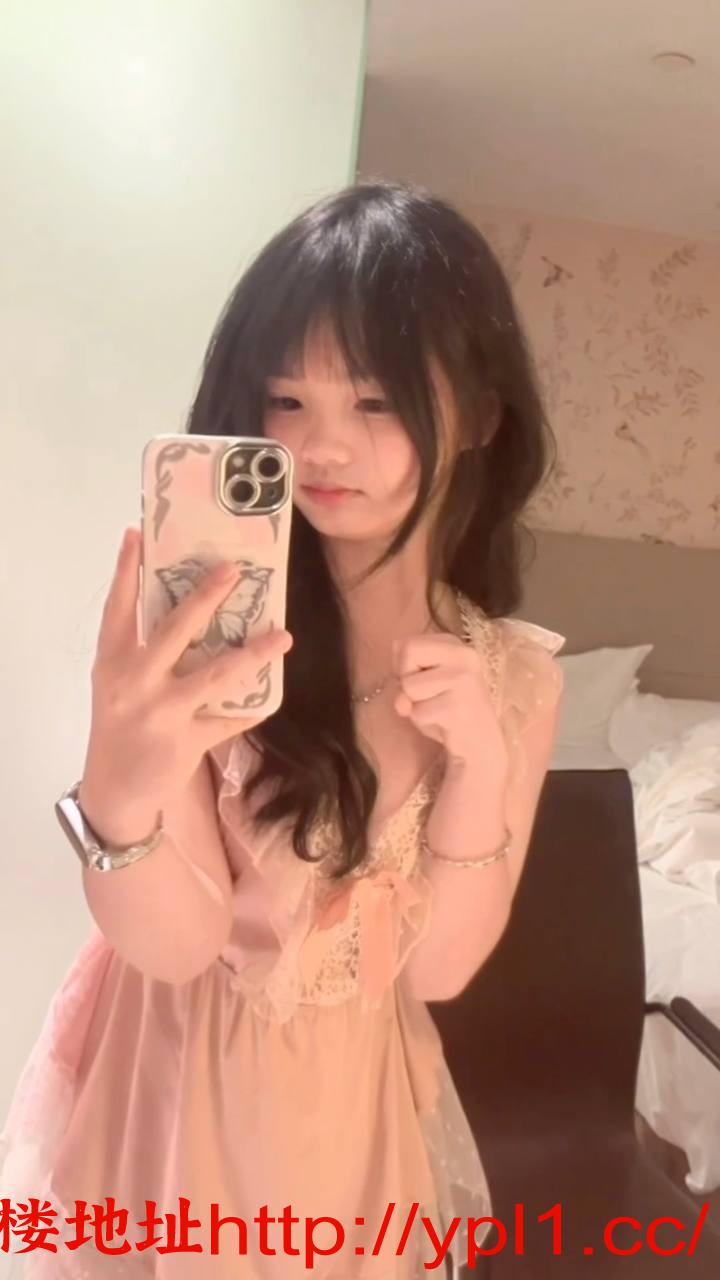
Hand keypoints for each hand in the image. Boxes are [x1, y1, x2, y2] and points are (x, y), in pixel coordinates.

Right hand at [79, 526, 292, 840]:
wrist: (114, 790)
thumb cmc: (118, 723)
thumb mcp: (116, 681)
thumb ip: (140, 647)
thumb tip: (185, 605)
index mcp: (112, 661)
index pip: (117, 608)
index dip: (125, 570)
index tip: (138, 533)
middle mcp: (134, 682)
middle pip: (175, 631)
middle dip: (206, 598)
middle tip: (234, 570)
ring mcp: (161, 712)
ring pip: (215, 675)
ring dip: (253, 653)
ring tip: (282, 636)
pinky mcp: (186, 741)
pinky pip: (229, 719)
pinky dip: (252, 708)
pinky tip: (272, 695)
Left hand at [391, 631, 508, 774]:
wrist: (479, 742)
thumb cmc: (447, 707)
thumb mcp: (425, 681)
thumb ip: (405, 676)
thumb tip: (401, 701)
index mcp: (453, 644)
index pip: (406, 643)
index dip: (404, 666)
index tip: (425, 680)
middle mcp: (463, 655)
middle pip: (407, 653)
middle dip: (407, 680)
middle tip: (431, 695)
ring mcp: (463, 679)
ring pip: (409, 686)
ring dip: (416, 705)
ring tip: (439, 709)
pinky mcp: (457, 706)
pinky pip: (418, 712)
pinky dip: (423, 722)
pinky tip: (444, 723)